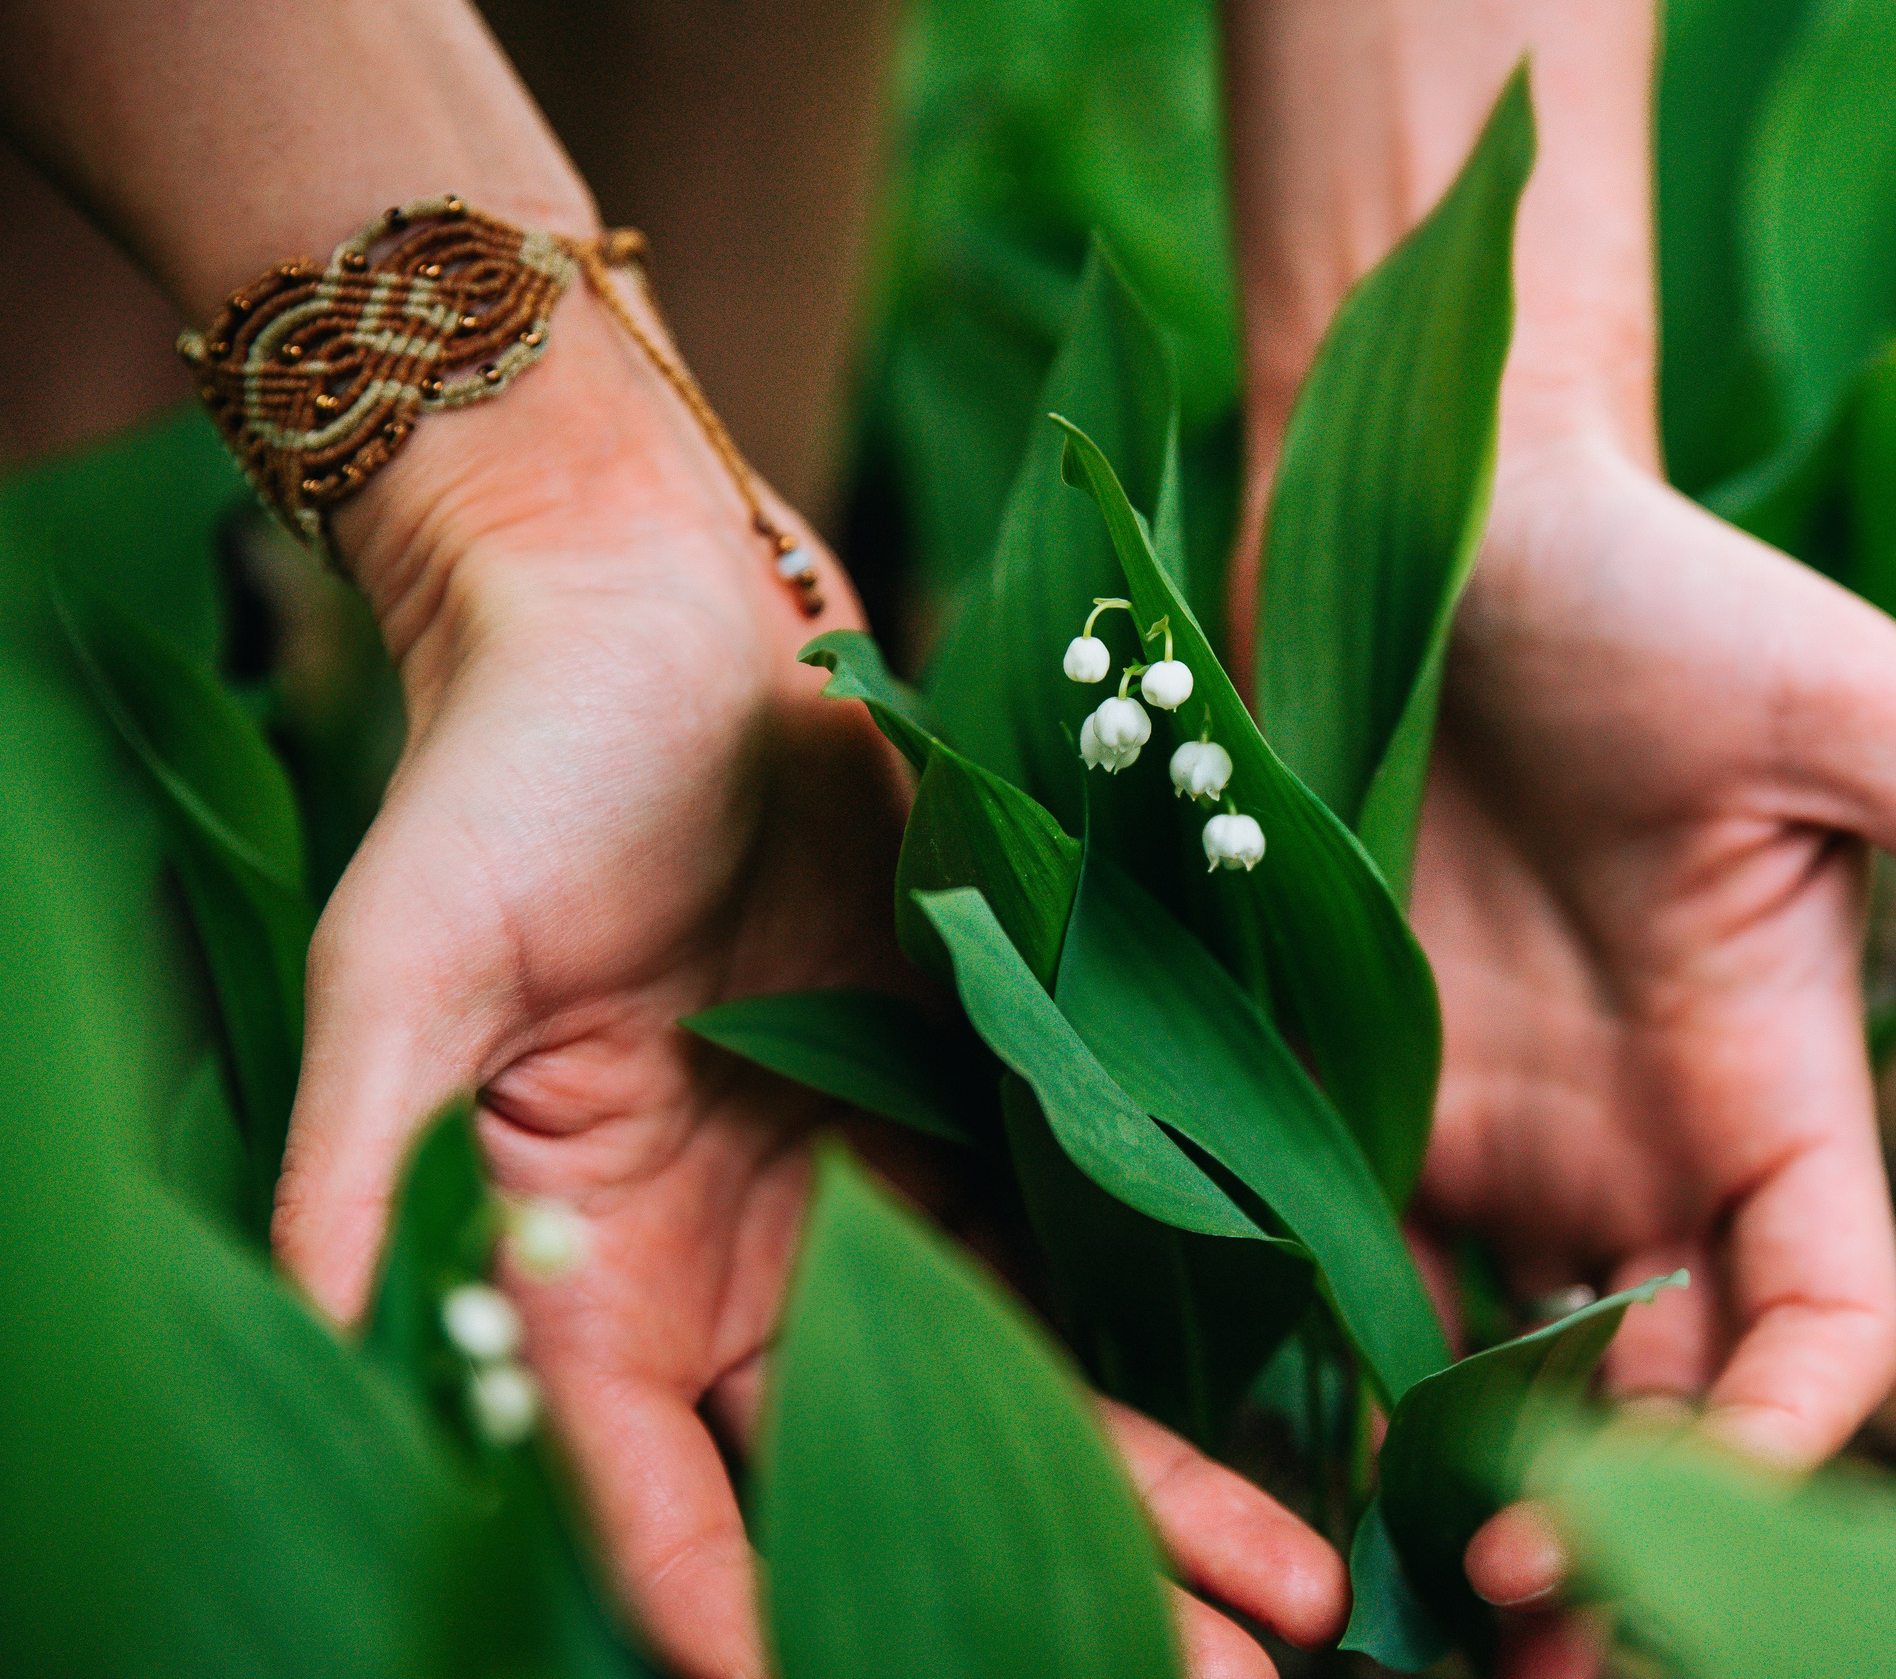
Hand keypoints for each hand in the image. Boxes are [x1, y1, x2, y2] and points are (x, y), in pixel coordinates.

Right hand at [269, 285, 1344, 1678]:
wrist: (659, 621)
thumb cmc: (503, 777)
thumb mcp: (403, 961)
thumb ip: (370, 1154)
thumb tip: (305, 1319)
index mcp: (587, 1277)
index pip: (659, 1500)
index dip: (734, 1612)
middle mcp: (738, 1274)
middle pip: (878, 1479)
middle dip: (1026, 1595)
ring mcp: (867, 1200)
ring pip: (1012, 1392)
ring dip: (1147, 1504)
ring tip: (1286, 1615)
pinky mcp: (973, 1109)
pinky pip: (1082, 1258)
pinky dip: (1175, 1347)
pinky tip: (1283, 1428)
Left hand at [1406, 434, 1895, 1649]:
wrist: (1448, 517)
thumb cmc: (1665, 595)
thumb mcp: (1849, 720)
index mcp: (1777, 1089)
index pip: (1817, 1325)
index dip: (1777, 1445)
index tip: (1676, 1526)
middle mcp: (1646, 1146)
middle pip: (1664, 1397)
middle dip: (1620, 1530)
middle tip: (1527, 1649)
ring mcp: (1503, 1132)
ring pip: (1514, 1373)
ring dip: (1476, 1492)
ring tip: (1411, 1614)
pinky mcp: (1365, 1092)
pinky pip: (1361, 1275)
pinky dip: (1344, 1378)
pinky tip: (1292, 1459)